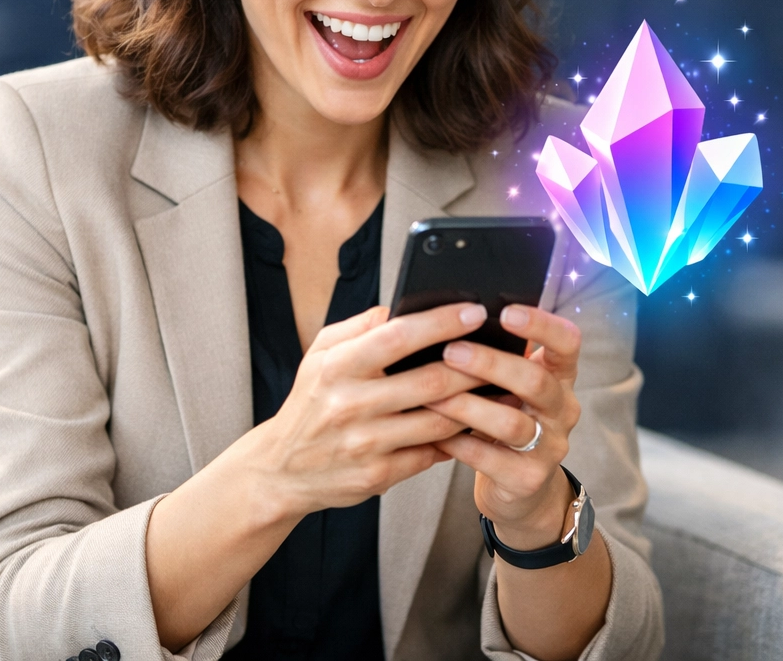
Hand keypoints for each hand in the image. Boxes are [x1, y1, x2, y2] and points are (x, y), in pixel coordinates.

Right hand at [251, 302, 488, 519]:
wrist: (280, 469)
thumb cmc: (309, 402)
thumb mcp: (320, 354)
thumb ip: (360, 326)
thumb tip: (402, 306)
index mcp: (337, 367)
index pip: (398, 336)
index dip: (441, 322)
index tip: (474, 310)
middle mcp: (350, 405)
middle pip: (429, 381)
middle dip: (473, 364)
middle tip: (501, 350)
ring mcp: (365, 444)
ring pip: (438, 421)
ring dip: (475, 404)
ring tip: (502, 388)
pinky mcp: (377, 476)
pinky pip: (430, 454)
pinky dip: (456, 439)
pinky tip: (475, 424)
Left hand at [425, 305, 581, 545]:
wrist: (521, 487)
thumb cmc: (506, 417)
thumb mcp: (510, 384)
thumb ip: (496, 354)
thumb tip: (447, 317)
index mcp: (560, 376)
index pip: (567, 341)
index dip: (541, 324)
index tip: (505, 311)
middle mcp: (562, 408)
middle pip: (535, 380)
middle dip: (490, 363)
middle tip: (451, 351)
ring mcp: (550, 446)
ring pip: (511, 422)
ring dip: (468, 405)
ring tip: (434, 395)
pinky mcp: (528, 479)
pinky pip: (490, 458)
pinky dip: (459, 443)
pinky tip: (435, 433)